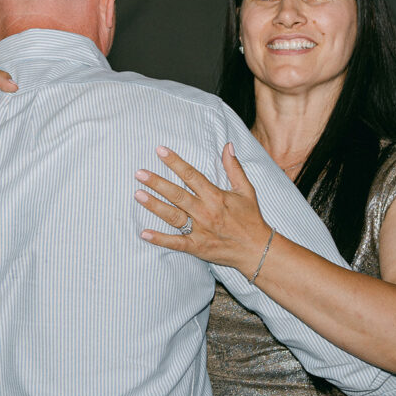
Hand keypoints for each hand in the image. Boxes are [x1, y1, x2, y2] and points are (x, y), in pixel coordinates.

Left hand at [134, 143, 271, 279]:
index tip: (160, 151)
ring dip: (155, 205)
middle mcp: (205, 212)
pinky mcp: (197, 247)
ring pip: (173, 216)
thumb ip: (234, 168)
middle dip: (157, 183)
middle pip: (177, 194)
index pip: (192, 175)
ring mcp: (200, 230)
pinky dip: (160, 239)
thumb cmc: (251, 219)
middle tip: (139, 173)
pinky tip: (144, 233)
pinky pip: (175, 243)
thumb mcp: (246, 190)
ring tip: (138, 195)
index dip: (175, 162)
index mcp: (216, 196)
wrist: (257, 250)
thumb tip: (228, 145)